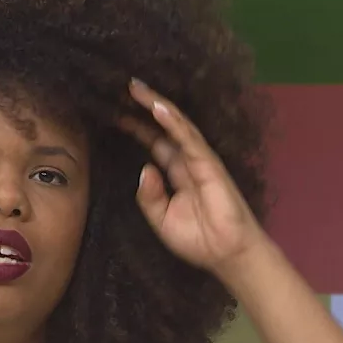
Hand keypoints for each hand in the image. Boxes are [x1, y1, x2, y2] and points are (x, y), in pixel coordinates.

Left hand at [122, 78, 268, 276]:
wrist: (227, 255)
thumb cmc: (198, 240)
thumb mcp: (161, 220)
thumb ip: (149, 196)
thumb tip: (144, 168)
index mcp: (174, 173)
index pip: (152, 142)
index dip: (135, 126)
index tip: (115, 111)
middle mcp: (185, 161)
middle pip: (161, 128)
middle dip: (143, 107)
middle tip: (123, 87)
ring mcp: (198, 160)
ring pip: (175, 126)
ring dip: (156, 105)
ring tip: (137, 88)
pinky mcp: (209, 164)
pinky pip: (189, 139)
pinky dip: (174, 123)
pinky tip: (159, 108)